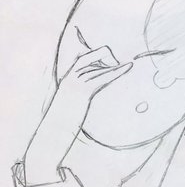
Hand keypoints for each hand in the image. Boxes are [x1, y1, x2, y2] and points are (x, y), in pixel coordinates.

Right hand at [22, 46, 131, 185]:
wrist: (52, 132)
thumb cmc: (62, 121)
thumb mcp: (72, 103)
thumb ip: (81, 93)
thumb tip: (90, 93)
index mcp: (67, 77)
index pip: (85, 57)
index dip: (100, 57)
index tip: (113, 65)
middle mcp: (70, 76)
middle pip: (93, 55)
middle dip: (109, 56)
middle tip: (122, 66)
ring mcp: (75, 82)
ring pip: (100, 66)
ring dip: (116, 64)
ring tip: (130, 65)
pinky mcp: (83, 91)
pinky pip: (103, 77)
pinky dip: (117, 71)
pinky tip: (128, 67)